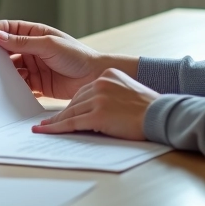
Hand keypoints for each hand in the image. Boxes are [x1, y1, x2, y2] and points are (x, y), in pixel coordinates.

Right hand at [0, 20, 111, 98]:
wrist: (94, 79)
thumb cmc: (77, 56)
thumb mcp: (49, 45)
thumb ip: (23, 42)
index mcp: (35, 34)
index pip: (10, 29)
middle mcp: (32, 49)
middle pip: (7, 50)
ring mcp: (33, 67)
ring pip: (11, 68)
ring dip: (4, 72)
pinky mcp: (36, 84)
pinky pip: (19, 84)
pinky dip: (13, 87)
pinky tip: (9, 89)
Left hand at [31, 68, 157, 140]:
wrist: (161, 115)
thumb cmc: (149, 108)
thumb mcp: (129, 91)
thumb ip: (113, 93)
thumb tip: (101, 107)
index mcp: (108, 75)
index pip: (84, 91)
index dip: (73, 104)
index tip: (62, 111)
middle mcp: (100, 83)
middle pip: (75, 101)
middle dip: (62, 113)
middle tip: (47, 122)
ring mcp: (98, 99)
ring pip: (70, 112)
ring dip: (55, 122)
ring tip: (43, 128)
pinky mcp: (98, 115)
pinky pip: (71, 123)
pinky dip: (55, 128)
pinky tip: (44, 130)